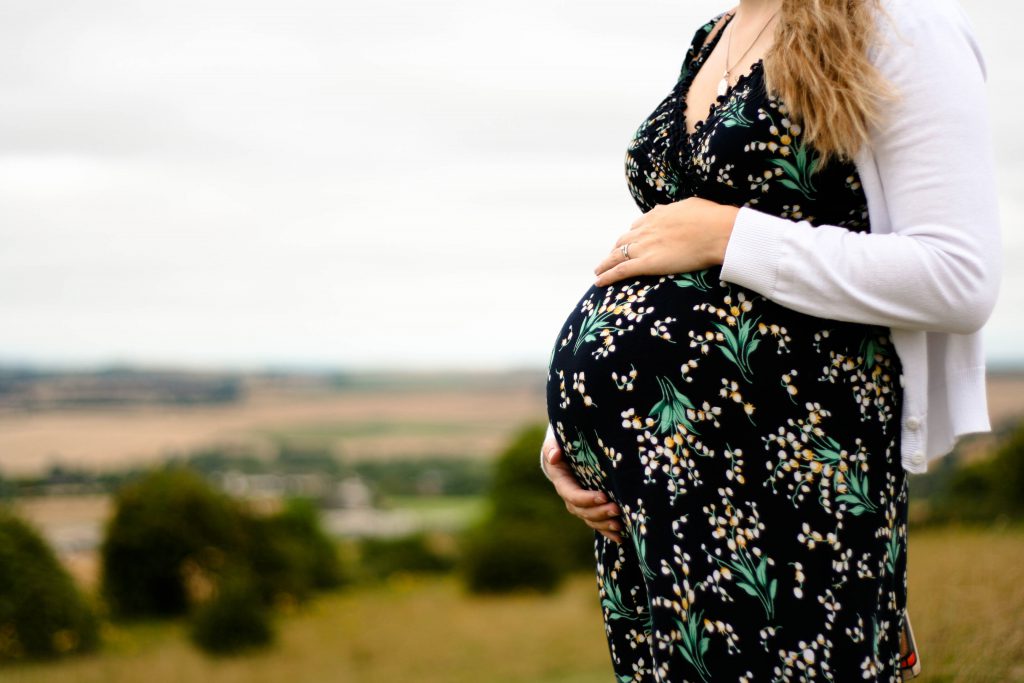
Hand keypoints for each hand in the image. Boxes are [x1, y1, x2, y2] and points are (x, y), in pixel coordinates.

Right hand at [541, 432, 623, 543]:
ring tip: (620, 525)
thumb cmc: (563, 444)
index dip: (586, 498)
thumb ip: (553, 448)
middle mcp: (570, 497)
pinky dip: (608, 532)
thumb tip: (555, 455)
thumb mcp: (555, 442)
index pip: (572, 495)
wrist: (569, 452)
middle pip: (582, 511)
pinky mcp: (591, 508)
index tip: (603, 496)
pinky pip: (597, 523)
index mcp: (562, 482)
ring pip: (590, 519)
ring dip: (604, 524)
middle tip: (617, 509)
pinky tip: (620, 537)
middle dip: (599, 513)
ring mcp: (580, 505)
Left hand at [594, 197, 738, 286]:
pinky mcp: (647, 262)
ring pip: (617, 255)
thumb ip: (684, 211)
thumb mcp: (695, 207)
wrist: (717, 231)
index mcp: (658, 214)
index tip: (630, 241)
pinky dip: (607, 276)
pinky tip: (598, 282)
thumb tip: (686, 212)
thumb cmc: (714, 219)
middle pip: (624, 240)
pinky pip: (620, 270)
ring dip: (606, 263)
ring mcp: (645, 245)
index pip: (638, 225)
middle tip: (611, 257)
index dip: (633, 235)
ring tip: (599, 271)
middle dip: (616, 249)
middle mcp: (646, 228)